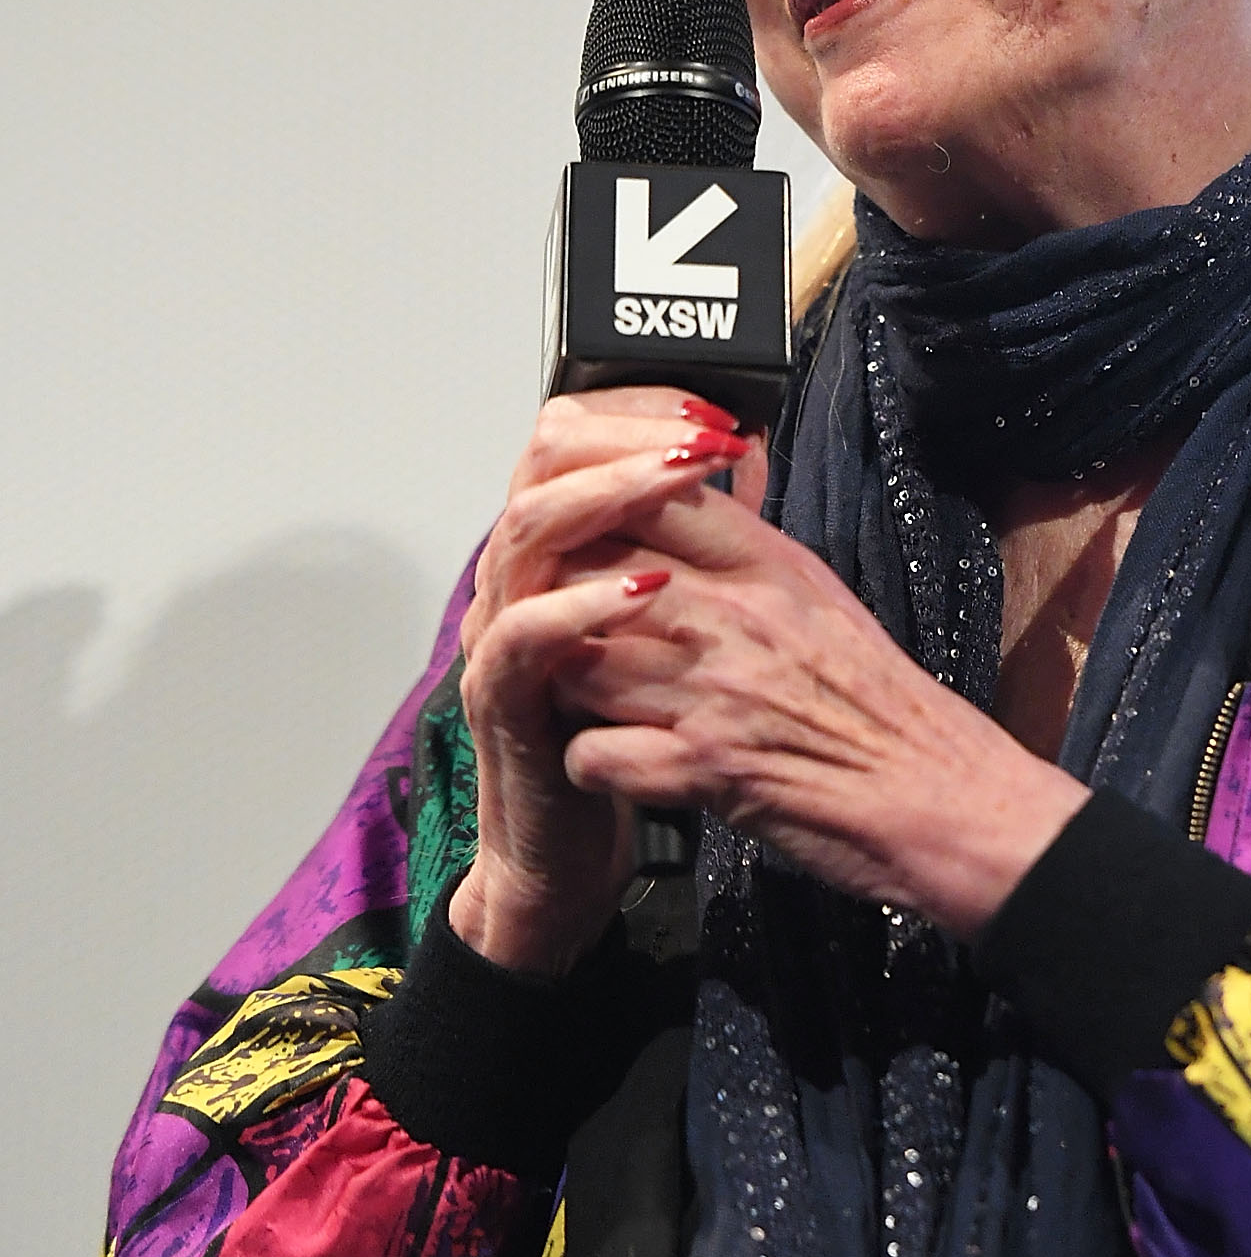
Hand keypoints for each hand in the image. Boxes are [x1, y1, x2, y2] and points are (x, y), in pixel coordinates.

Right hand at [451, 387, 763, 973]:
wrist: (574, 846)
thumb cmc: (629, 734)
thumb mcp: (673, 617)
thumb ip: (691, 537)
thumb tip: (741, 455)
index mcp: (561, 547)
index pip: (579, 433)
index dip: (643, 409)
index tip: (717, 411)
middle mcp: (521, 573)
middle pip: (543, 457)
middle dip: (627, 432)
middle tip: (704, 434)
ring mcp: (502, 631)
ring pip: (526, 525)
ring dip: (608, 492)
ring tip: (679, 478)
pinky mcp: (502, 698)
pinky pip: (524, 633)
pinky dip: (583, 603)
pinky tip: (644, 588)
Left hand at [551, 489, 1088, 940]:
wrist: (946, 800)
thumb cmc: (888, 712)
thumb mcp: (826, 601)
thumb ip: (754, 554)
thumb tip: (695, 505)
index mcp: (773, 567)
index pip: (655, 494)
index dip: (602, 513)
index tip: (585, 544)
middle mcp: (739, 617)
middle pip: (594, 572)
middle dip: (562, 603)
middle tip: (563, 631)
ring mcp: (718, 693)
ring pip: (577, 663)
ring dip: (569, 687)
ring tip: (587, 700)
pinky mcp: (704, 771)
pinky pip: (594, 756)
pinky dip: (592, 766)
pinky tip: (616, 763)